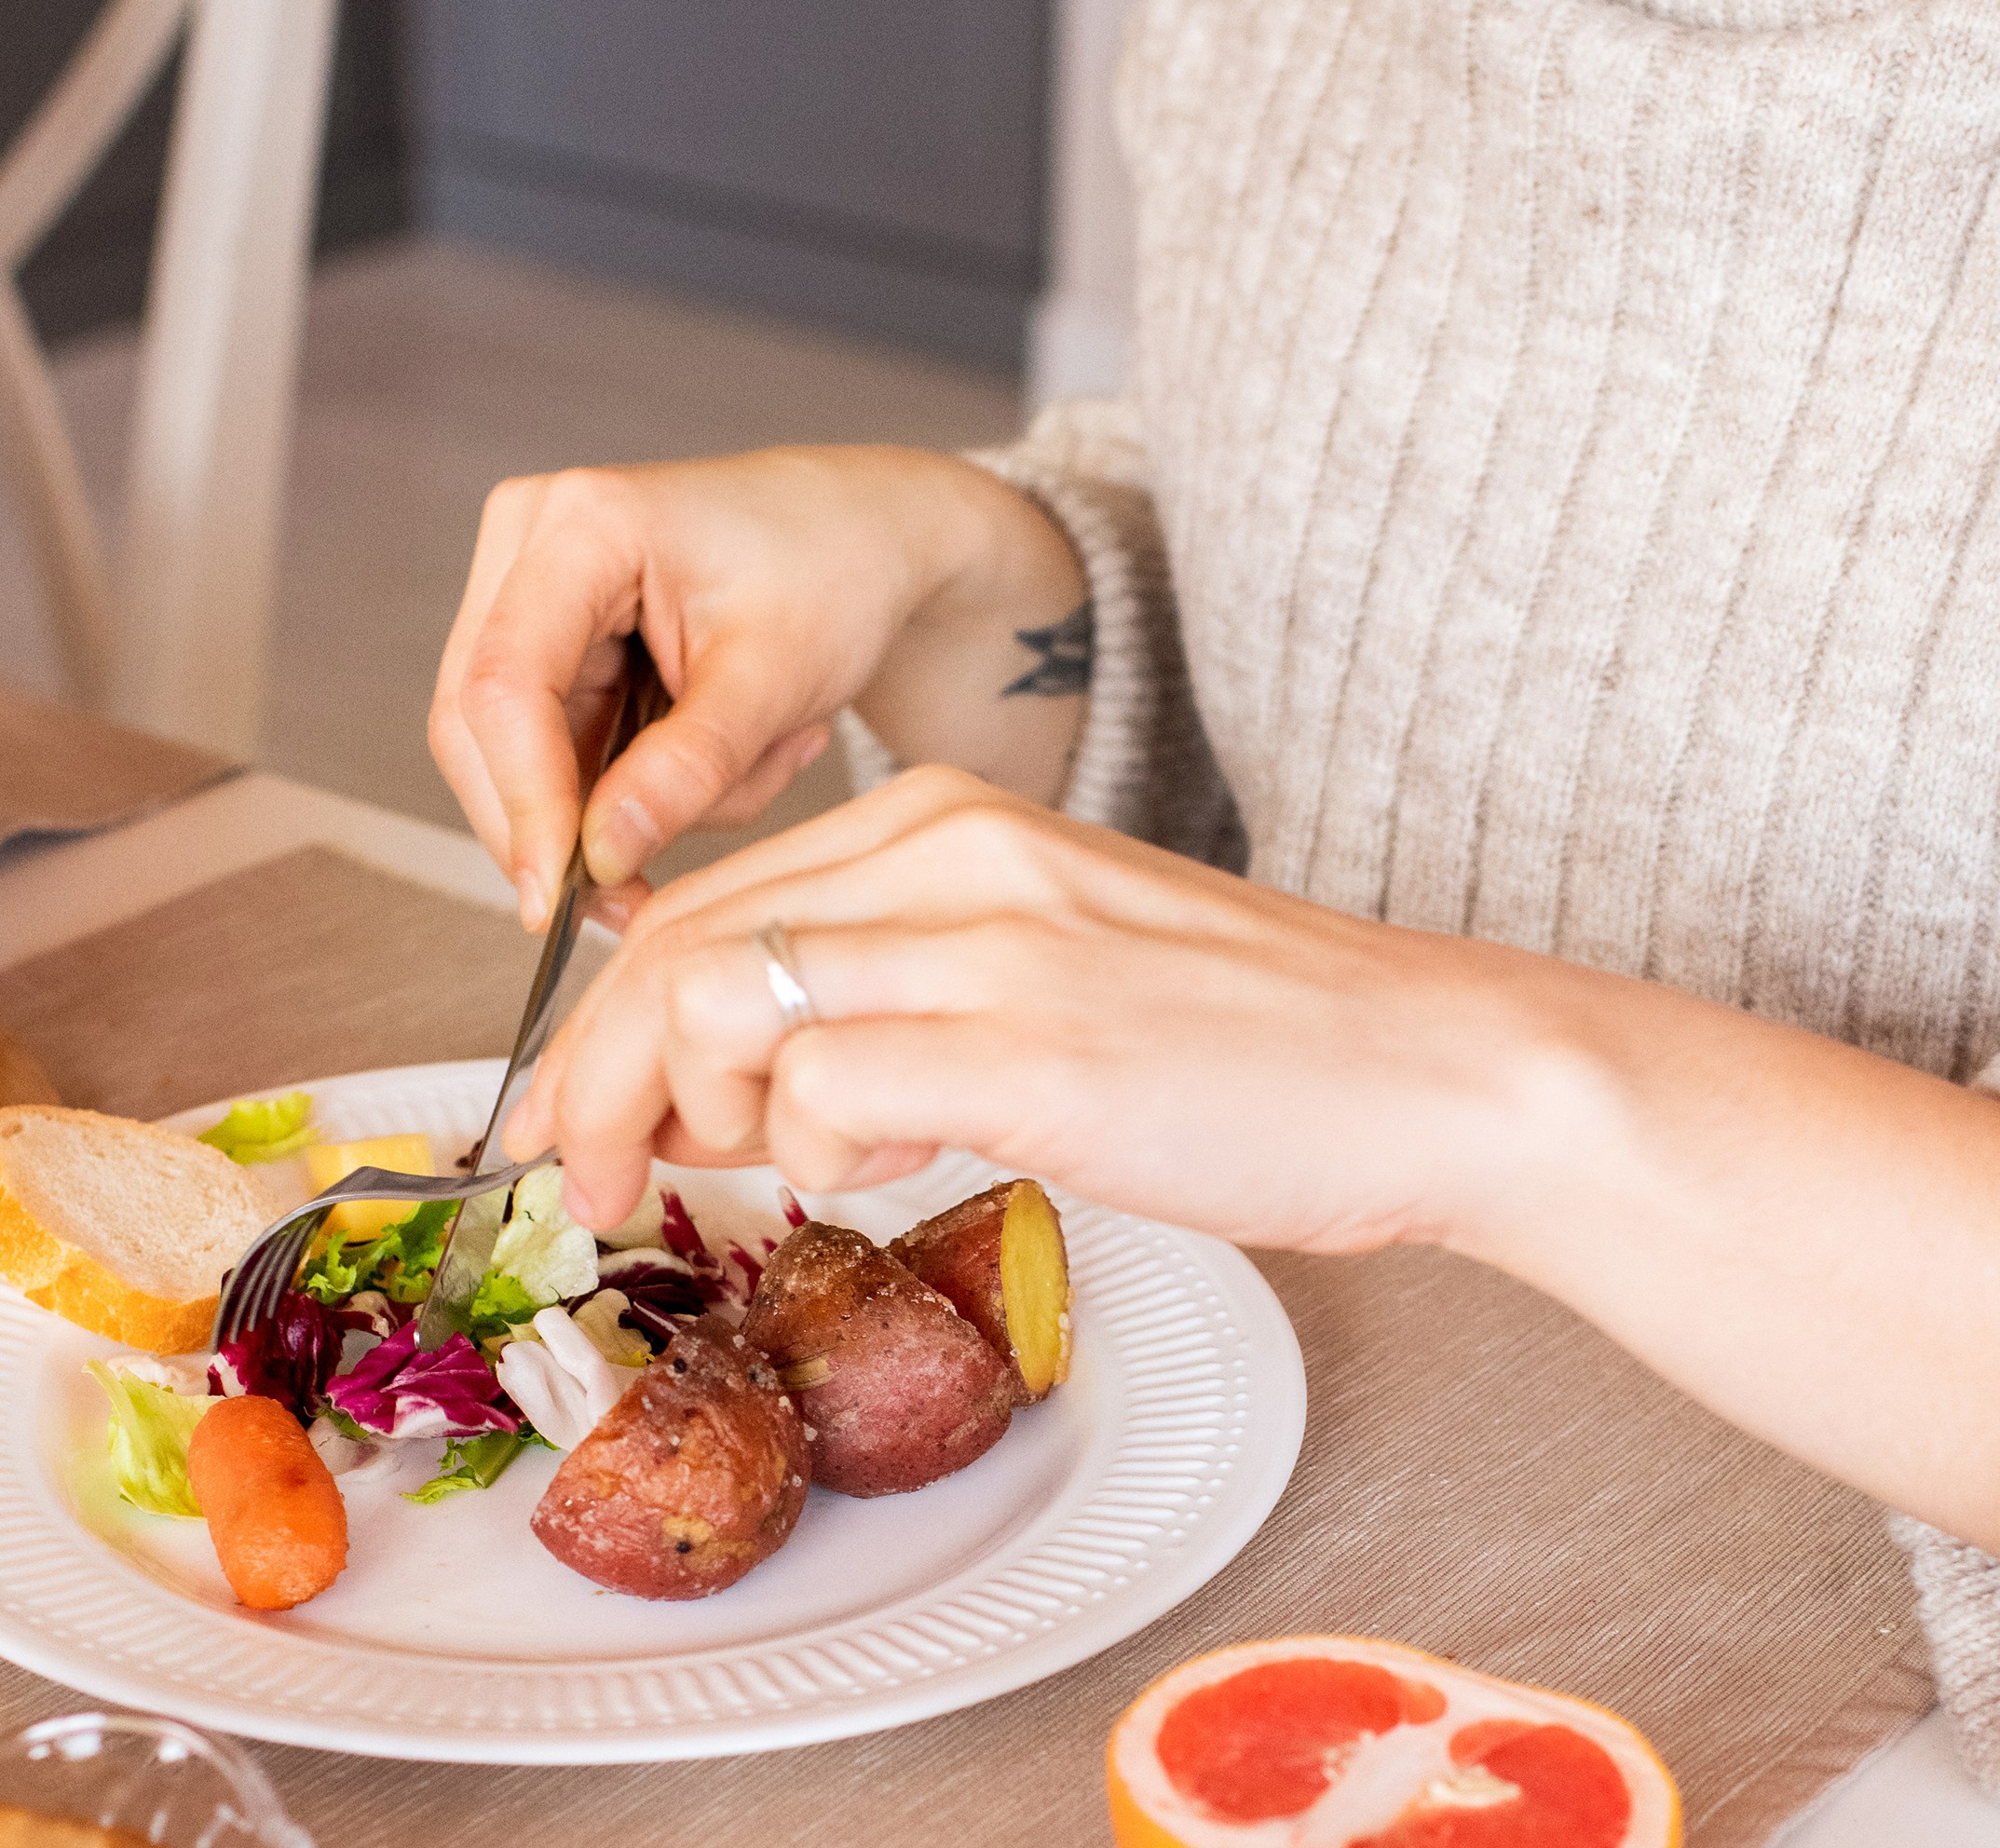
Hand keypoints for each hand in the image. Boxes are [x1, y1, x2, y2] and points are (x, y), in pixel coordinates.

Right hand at [429, 447, 1087, 920]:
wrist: (864, 534)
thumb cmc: (833, 572)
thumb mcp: (775, 679)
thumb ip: (685, 769)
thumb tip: (596, 859)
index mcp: (583, 521)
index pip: (506, 682)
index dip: (521, 800)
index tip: (553, 899)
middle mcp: (531, 539)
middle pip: (481, 723)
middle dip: (558, 823)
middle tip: (639, 900)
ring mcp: (530, 588)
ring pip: (514, 750)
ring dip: (615, 803)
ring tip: (755, 764)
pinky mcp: (550, 638)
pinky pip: (554, 748)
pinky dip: (631, 784)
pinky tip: (731, 754)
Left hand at [515, 764, 1576, 1257]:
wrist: (1428, 1064)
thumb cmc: (1248, 1037)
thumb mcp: (1048, 958)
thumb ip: (900, 983)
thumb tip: (740, 1078)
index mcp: (950, 817)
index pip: (700, 898)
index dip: (600, 1022)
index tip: (570, 1115)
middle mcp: (954, 853)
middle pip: (677, 946)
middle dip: (592, 1079)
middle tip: (587, 1182)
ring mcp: (996, 945)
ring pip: (722, 1003)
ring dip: (685, 1120)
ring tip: (740, 1180)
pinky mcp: (1038, 1050)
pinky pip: (825, 1090)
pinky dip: (807, 1152)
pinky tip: (880, 1168)